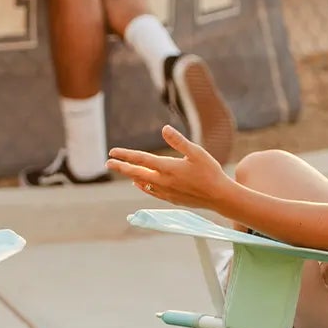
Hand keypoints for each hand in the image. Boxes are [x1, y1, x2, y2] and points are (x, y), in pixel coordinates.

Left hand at [107, 124, 231, 213]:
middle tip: (108, 163)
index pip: (141, 160)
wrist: (219, 197)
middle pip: (136, 173)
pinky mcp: (171, 199)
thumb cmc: (210, 171)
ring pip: (143, 183)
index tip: (112, 152)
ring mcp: (166, 192)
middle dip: (121, 167)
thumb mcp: (196, 152)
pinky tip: (139, 183)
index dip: (126, 155)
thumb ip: (179, 141)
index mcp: (168, 168)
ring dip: (131, 175)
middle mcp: (163, 181)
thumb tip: (164, 129)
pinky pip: (151, 192)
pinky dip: (142, 186)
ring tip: (122, 170)